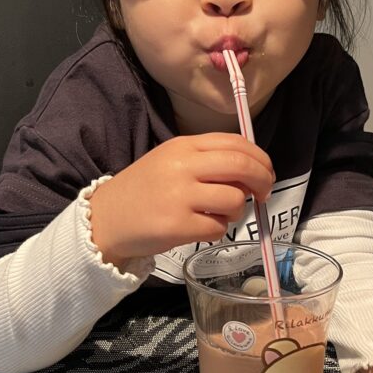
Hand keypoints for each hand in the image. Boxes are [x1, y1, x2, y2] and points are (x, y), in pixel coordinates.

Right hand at [89, 133, 274, 268]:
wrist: (106, 218)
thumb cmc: (144, 190)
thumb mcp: (171, 161)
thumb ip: (208, 161)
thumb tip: (252, 173)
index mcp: (183, 145)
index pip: (235, 143)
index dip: (260, 158)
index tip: (266, 172)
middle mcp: (183, 166)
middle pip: (242, 166)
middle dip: (263, 180)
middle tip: (263, 194)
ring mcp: (180, 196)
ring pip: (234, 199)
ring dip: (237, 210)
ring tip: (220, 214)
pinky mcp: (178, 225)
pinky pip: (218, 227)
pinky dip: (218, 229)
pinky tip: (202, 227)